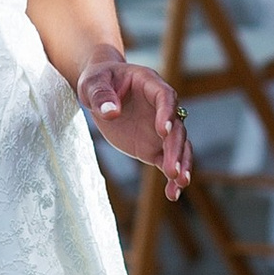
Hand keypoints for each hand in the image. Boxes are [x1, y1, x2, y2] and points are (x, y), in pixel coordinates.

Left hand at [76, 55, 190, 199]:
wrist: (100, 91)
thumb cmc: (98, 80)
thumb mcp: (92, 83)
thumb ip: (101, 96)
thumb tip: (111, 112)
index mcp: (150, 84)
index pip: (165, 97)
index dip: (167, 113)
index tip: (163, 130)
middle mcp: (161, 108)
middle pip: (176, 127)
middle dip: (175, 148)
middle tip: (171, 168)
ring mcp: (160, 129)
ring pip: (179, 146)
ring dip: (181, 163)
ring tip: (180, 183)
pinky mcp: (154, 146)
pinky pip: (166, 161)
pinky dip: (171, 178)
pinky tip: (172, 194)